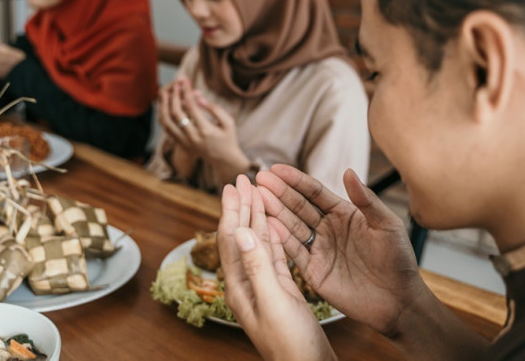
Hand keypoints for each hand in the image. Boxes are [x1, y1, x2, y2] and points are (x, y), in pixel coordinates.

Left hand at [157, 77, 249, 182]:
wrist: (223, 160)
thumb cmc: (228, 138)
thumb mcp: (229, 122)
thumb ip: (215, 109)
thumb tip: (198, 98)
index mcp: (205, 130)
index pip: (191, 106)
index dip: (186, 91)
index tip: (185, 80)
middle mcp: (191, 137)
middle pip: (175, 113)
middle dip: (174, 95)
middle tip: (176, 83)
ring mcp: (183, 142)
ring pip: (166, 121)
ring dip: (164, 104)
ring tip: (167, 91)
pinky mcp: (179, 144)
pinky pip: (166, 128)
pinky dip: (163, 115)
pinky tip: (166, 104)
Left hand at [218, 175, 336, 360]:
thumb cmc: (291, 344)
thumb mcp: (275, 302)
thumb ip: (257, 267)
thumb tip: (240, 231)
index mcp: (240, 287)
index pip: (232, 239)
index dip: (232, 210)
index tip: (233, 185)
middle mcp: (248, 285)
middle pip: (241, 237)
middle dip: (241, 207)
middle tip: (242, 179)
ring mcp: (264, 288)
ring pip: (257, 244)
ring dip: (255, 217)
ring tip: (256, 193)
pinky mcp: (282, 292)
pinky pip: (273, 256)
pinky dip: (271, 236)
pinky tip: (272, 225)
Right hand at [256, 164, 425, 335]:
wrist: (398, 301)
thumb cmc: (399, 261)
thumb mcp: (387, 226)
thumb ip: (366, 200)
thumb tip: (348, 171)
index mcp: (344, 213)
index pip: (315, 192)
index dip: (295, 180)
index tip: (276, 168)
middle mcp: (328, 228)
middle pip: (298, 206)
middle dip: (279, 192)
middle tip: (259, 179)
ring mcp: (319, 249)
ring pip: (292, 226)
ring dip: (275, 212)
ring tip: (257, 197)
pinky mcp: (313, 271)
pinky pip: (294, 252)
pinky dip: (280, 239)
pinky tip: (267, 226)